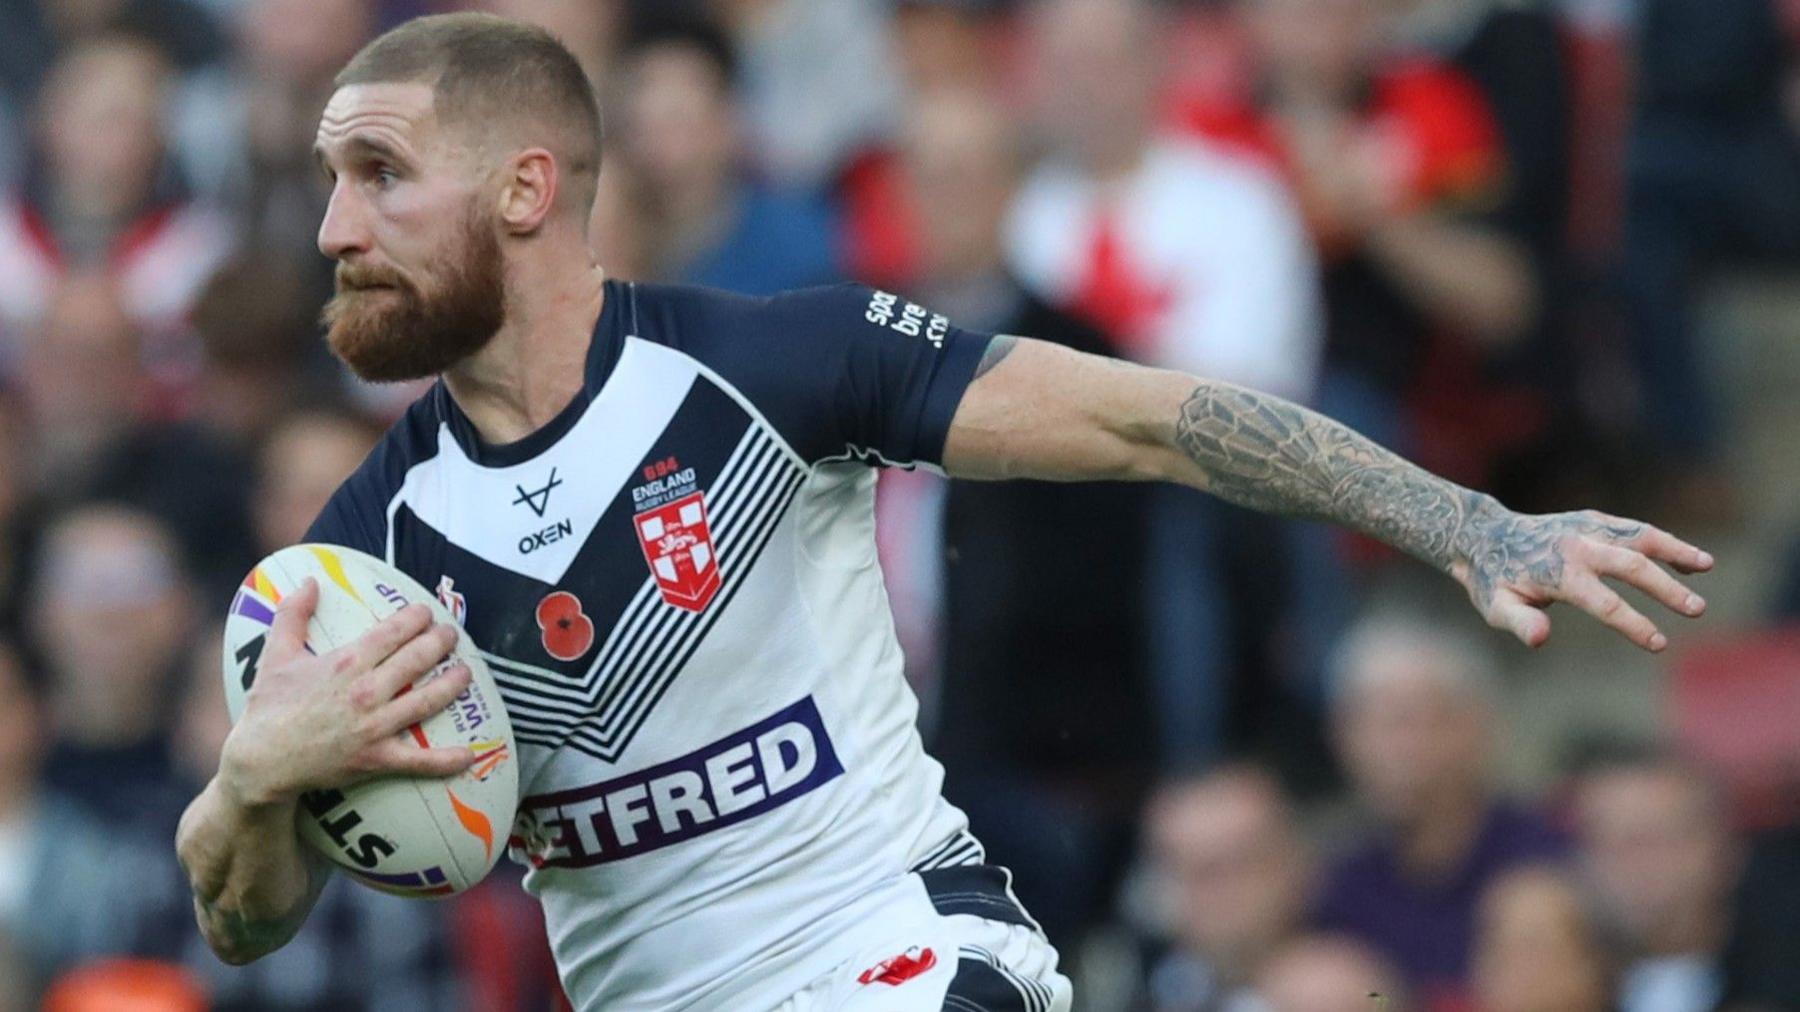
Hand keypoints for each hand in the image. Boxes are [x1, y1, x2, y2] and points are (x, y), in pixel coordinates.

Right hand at [219, 579, 474, 807]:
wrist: (260, 763)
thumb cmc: (268, 708)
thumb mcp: (274, 655)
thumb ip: (292, 614)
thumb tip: (309, 580)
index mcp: (346, 663)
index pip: (393, 632)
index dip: (416, 618)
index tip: (427, 612)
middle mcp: (366, 692)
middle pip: (417, 659)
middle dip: (441, 642)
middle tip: (452, 634)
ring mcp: (375, 726)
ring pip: (428, 700)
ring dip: (454, 684)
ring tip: (467, 672)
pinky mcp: (377, 758)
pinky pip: (419, 760)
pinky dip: (446, 760)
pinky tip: (470, 755)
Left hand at [1453, 508, 1714, 650]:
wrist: (1484, 536)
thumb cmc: (1493, 580)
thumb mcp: (1496, 608)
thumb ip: (1520, 623)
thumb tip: (1542, 638)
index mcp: (1557, 572)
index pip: (1603, 602)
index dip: (1633, 624)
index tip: (1658, 643)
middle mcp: (1577, 546)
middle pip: (1630, 566)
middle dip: (1665, 588)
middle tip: (1697, 610)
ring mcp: (1586, 528)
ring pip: (1639, 537)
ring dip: (1675, 551)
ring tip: (1707, 567)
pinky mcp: (1592, 521)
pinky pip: (1633, 530)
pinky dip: (1661, 541)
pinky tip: (1689, 560)